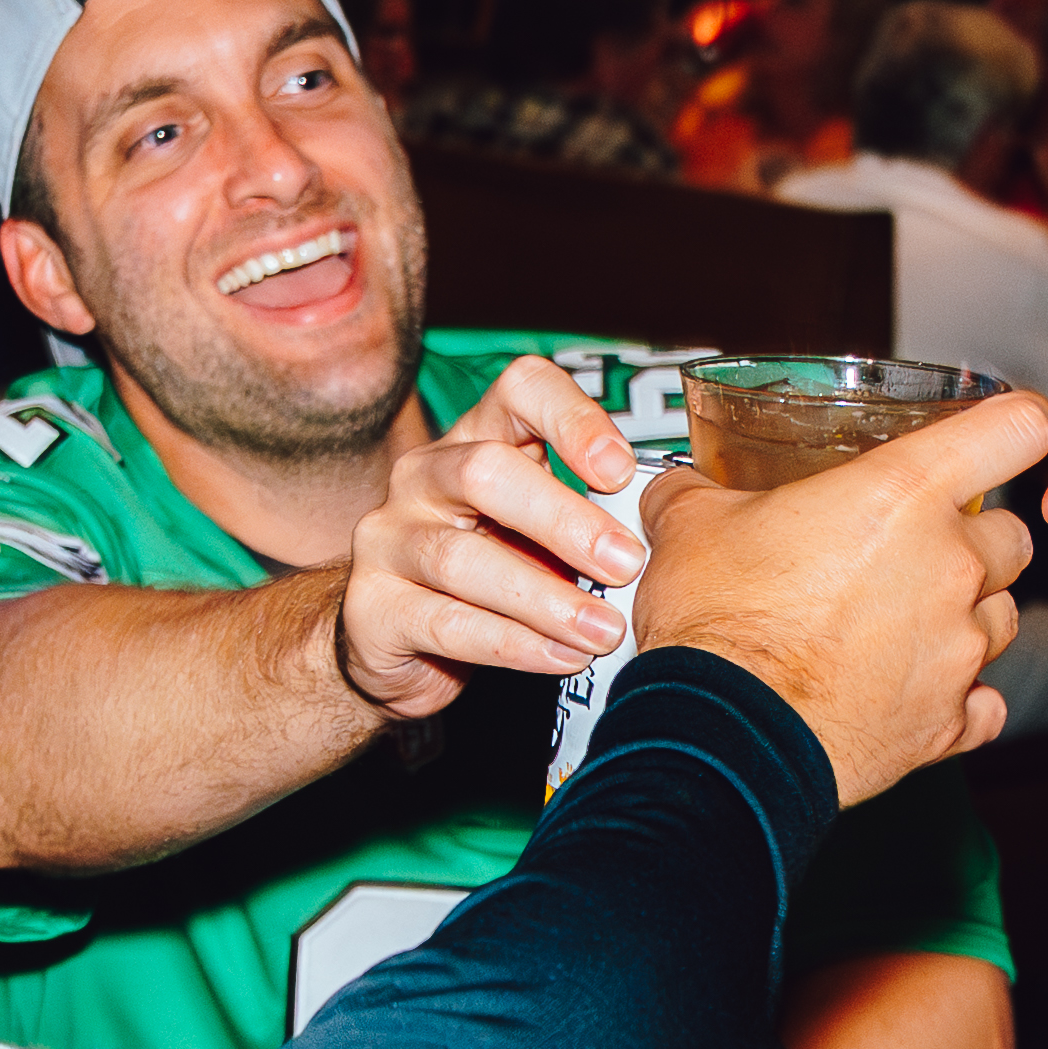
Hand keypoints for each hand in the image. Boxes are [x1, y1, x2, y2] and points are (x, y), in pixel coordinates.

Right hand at [334, 351, 651, 715]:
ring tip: (604, 629)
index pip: (519, 389)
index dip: (573, 419)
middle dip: (564, 518)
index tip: (623, 470)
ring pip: (462, 559)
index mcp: (475, 439)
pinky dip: (514, 645)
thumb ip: (589, 518)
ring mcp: (387, 541)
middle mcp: (422, 478)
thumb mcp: (538, 531)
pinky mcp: (373, 609)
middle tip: (628, 564)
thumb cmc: (492, 575)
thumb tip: (674, 529)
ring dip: (546, 598)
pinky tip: (563, 658)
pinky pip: (448, 623)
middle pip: (485, 472)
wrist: (399, 643)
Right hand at [637, 386, 1047, 804]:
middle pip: (1014, 534)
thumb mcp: (691, 527)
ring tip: (903, 625)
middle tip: (917, 550)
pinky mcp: (947, 723)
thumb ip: (699, 492)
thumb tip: (681, 487)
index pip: (1016, 430)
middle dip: (975, 538)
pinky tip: (913, 694)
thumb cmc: (717, 626)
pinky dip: (957, 700)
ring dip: (966, 617)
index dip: (1015, 425)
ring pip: (1001, 618)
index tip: (1004, 434)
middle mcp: (950, 566)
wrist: (721, 736)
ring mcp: (958, 649)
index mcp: (903, 494)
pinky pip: (982, 705)